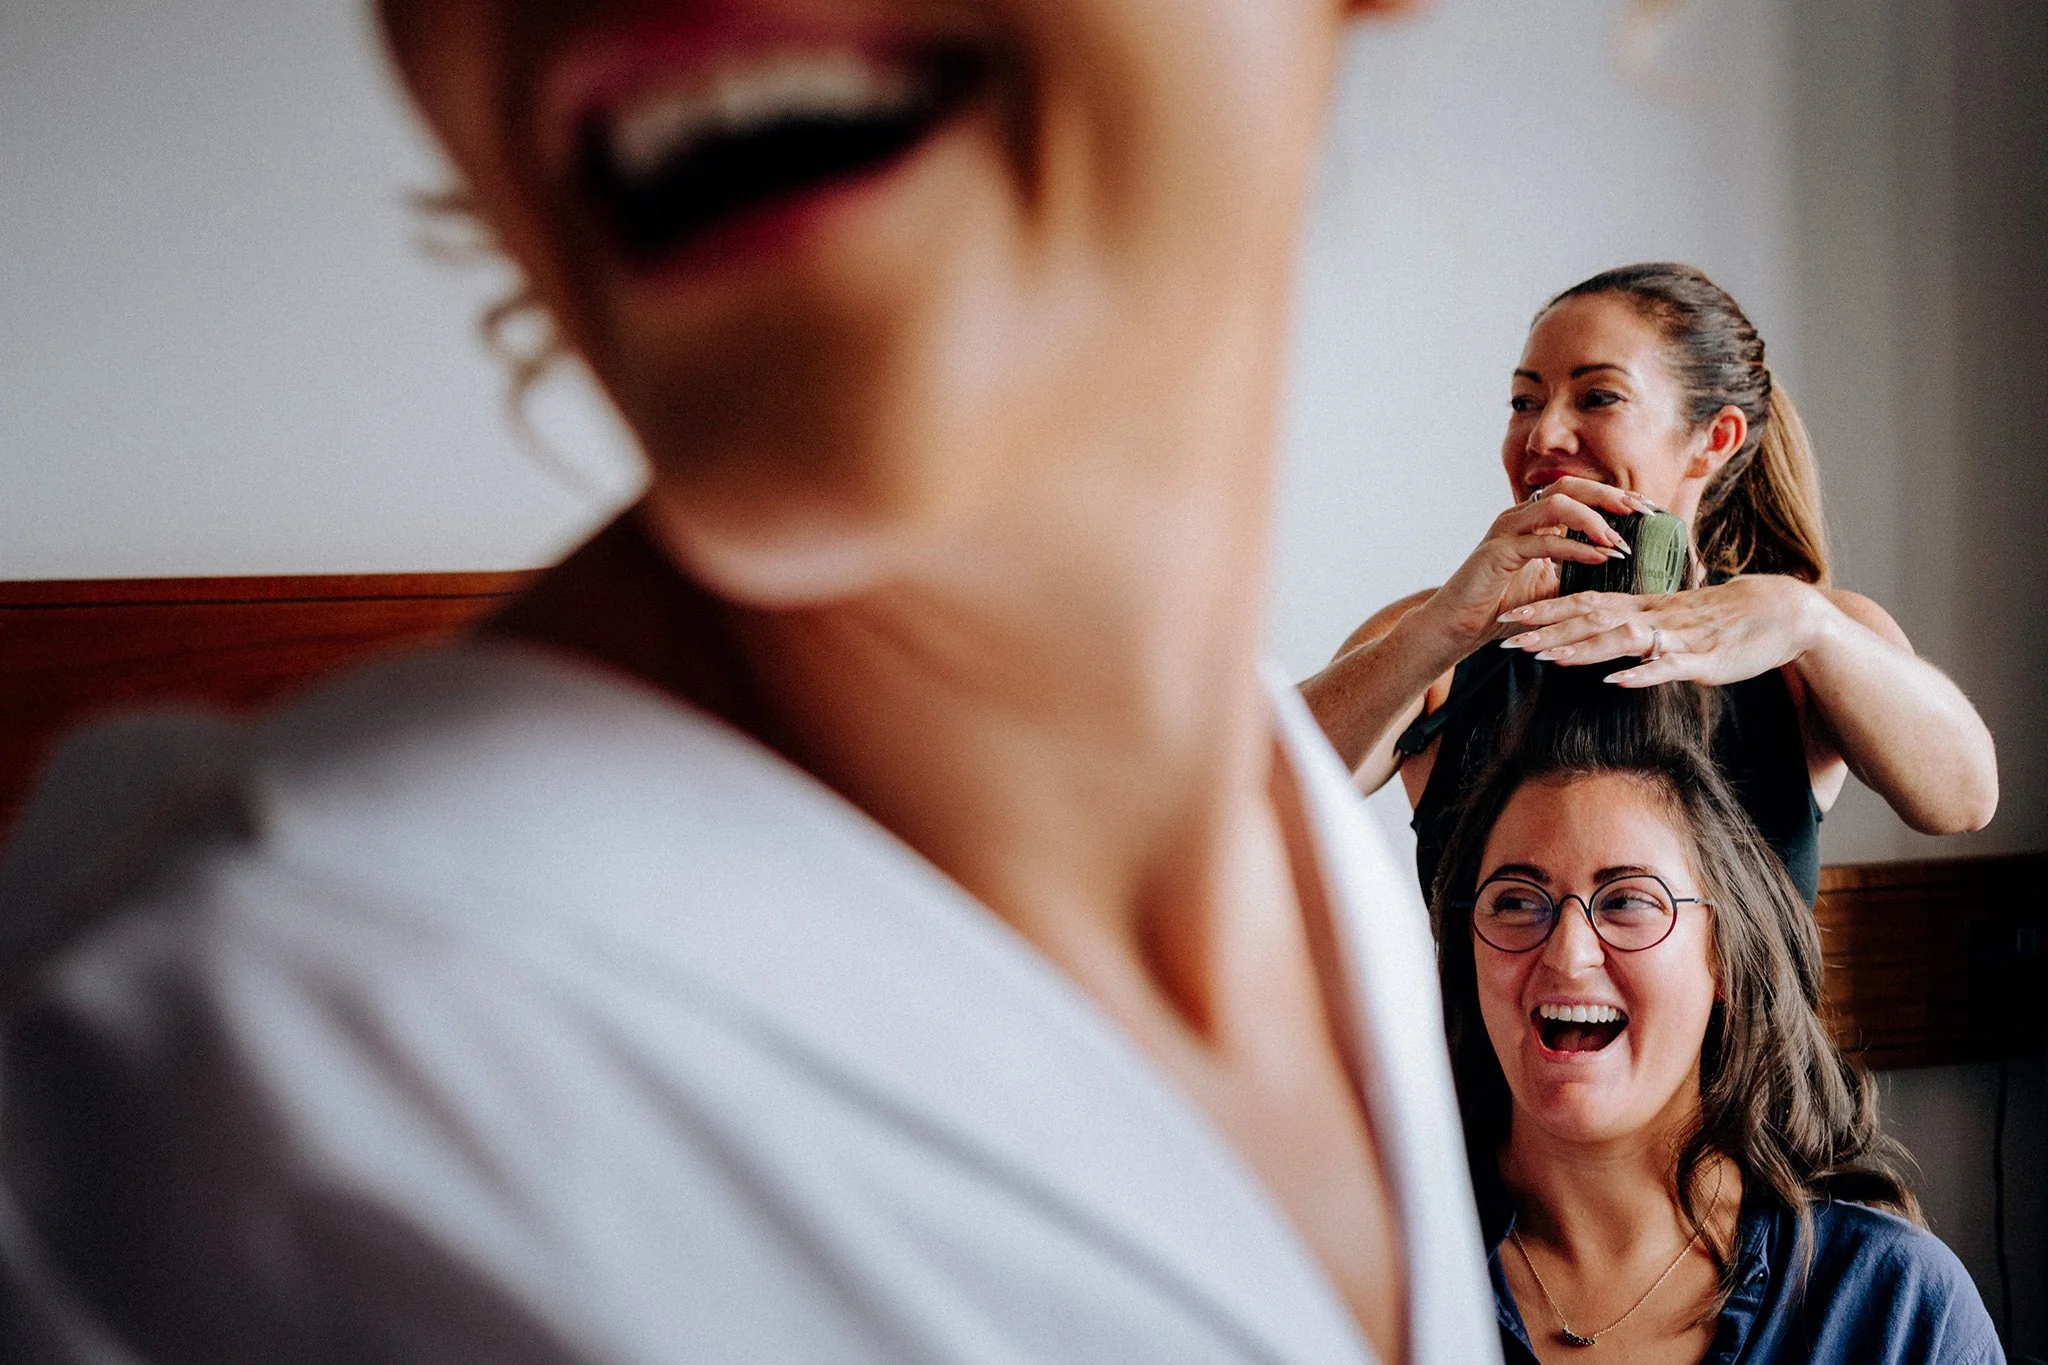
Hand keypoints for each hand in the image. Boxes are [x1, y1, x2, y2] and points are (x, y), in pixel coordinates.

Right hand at [1422, 477, 1655, 647]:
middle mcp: (1519, 517)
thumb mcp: (1553, 589)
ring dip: (1594, 520)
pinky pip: (1542, 540)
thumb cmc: (1502, 608)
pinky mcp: (1497, 552)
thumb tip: (1624, 574)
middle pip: (1569, 486)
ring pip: (1556, 504)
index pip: (1578, 493)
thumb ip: (1580, 574)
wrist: (1459, 627)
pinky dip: (1575, 548)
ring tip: (1619, 542)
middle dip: (1609, 496)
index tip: (1647, 509)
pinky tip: (1599, 558)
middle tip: (1641, 511)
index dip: (1613, 497)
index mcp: (1533, 520)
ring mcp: (1506, 531)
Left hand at [1493, 575, 1827, 686]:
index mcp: (1645, 608)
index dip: (1546, 610)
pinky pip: (1668, 666)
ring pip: (1622, 640)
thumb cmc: (1730, 618)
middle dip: (1547, 629)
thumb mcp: (1676, 622)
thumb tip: (1609, 636)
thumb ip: (1641, 627)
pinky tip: (1615, 681)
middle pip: (1591, 619)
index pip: (1585, 604)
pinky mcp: (1705, 659)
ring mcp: (1678, 638)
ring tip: (1547, 656)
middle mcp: (1655, 618)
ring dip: (1583, 648)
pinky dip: (1641, 673)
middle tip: (1506, 637)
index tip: (1510, 617)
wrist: (1786, 612)